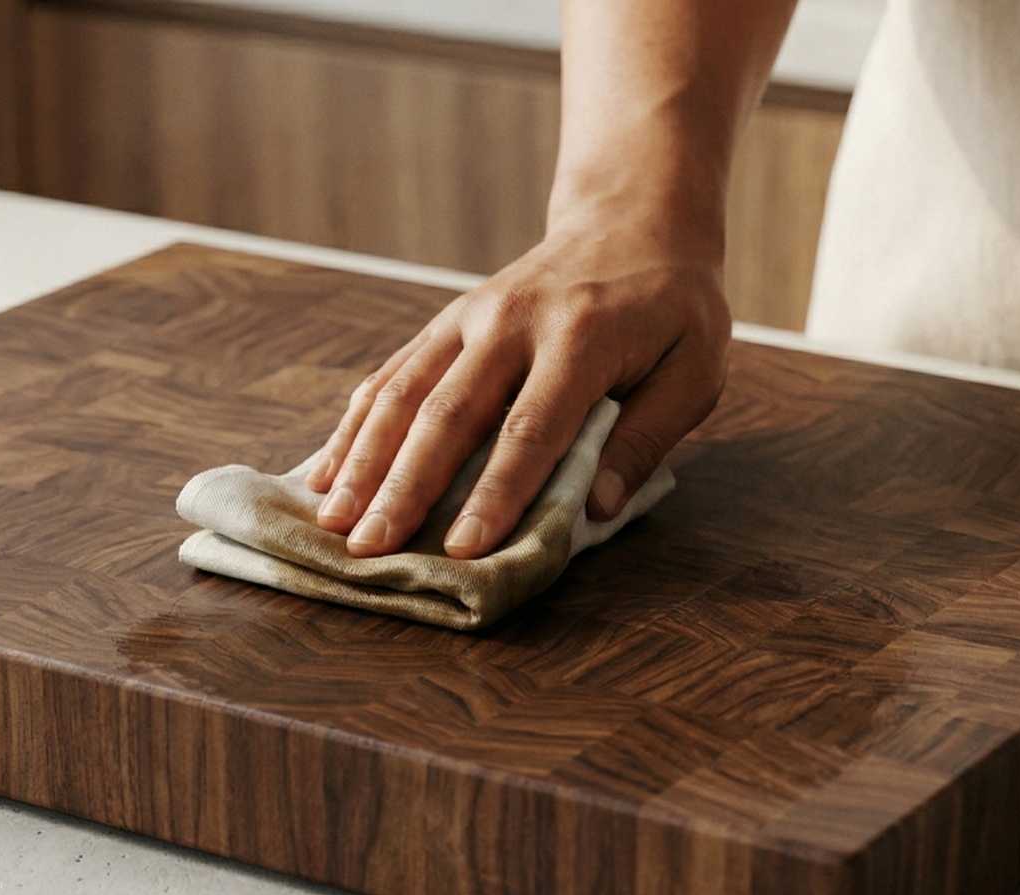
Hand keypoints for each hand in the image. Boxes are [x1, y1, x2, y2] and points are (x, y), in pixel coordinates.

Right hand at [306, 211, 730, 558]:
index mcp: (580, 338)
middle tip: (371, 548)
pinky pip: (391, 376)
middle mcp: (511, 322)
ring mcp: (468, 317)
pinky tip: (324, 474)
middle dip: (404, 487)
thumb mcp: (695, 370)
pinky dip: (354, 427)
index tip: (464, 550)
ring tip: (332, 521)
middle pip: (447, 413)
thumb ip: (646, 438)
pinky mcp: (446, 323)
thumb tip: (595, 509)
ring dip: (363, 460)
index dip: (496, 492)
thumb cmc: (673, 310)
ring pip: (403, 393)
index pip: (531, 428)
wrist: (633, 219)